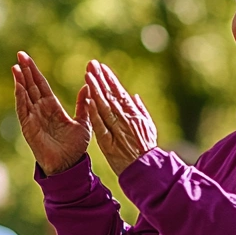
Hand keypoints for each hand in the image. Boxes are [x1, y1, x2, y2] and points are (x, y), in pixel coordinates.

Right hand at [13, 51, 90, 175]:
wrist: (69, 166)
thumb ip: (84, 104)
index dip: (35, 72)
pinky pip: (24, 110)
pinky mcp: (30, 128)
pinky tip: (18, 86)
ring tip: (16, 66)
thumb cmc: (75, 147)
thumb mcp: (83, 122)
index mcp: (53, 107)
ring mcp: (34, 118)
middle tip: (20, 54)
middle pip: (31, 86)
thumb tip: (87, 86)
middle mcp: (41, 110)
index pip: (41, 85)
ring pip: (25, 96)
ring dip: (20, 81)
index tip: (27, 58)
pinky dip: (21, 98)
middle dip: (25, 70)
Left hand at [84, 60, 157, 175]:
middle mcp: (126, 118)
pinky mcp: (109, 142)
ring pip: (105, 106)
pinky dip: (95, 112)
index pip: (119, 93)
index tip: (102, 67)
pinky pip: (100, 125)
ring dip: (95, 90)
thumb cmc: (147, 149)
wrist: (146, 170)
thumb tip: (134, 95)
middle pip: (111, 95)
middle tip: (91, 64)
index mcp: (134, 114)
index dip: (110, 79)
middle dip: (101, 78)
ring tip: (87, 75)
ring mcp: (117, 129)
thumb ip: (140, 110)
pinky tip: (88, 100)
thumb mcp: (148, 127)